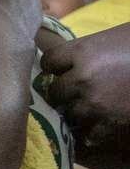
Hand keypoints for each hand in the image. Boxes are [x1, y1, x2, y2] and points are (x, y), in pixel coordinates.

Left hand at [43, 22, 129, 159]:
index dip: (56, 65)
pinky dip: (94, 130)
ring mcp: (94, 102)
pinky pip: (89, 133)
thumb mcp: (118, 35)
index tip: (61, 68)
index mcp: (84, 51)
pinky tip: (101, 123)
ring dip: (78, 110)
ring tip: (91, 106)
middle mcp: (82, 78)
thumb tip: (75, 56)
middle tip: (75, 89)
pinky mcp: (110, 122)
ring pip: (69, 113)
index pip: (50, 61)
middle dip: (64, 90)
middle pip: (55, 91)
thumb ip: (93, 47)